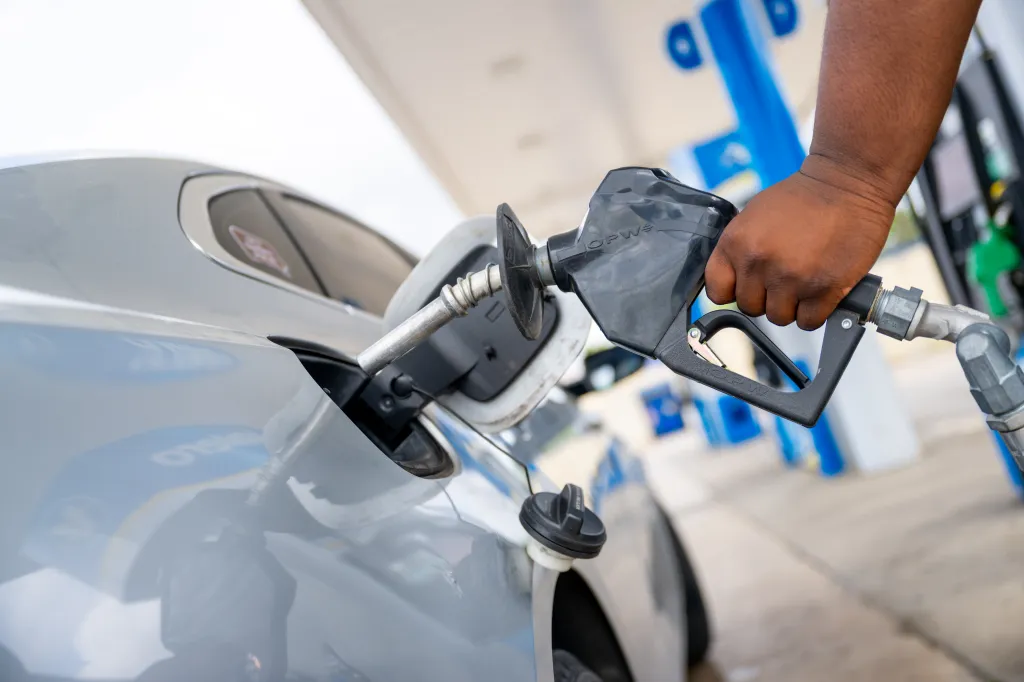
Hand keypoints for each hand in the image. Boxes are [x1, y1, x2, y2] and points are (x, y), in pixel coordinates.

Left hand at [704, 161, 894, 329]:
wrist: (847, 183)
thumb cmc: (802, 198)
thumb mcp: (754, 216)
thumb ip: (739, 250)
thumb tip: (733, 282)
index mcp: (736, 243)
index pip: (718, 292)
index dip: (733, 292)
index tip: (746, 287)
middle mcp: (759, 263)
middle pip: (751, 307)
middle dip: (766, 297)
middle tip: (784, 279)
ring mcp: (792, 278)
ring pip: (779, 318)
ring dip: (792, 306)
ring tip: (803, 283)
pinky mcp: (824, 289)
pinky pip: (808, 322)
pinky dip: (815, 312)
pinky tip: (819, 293)